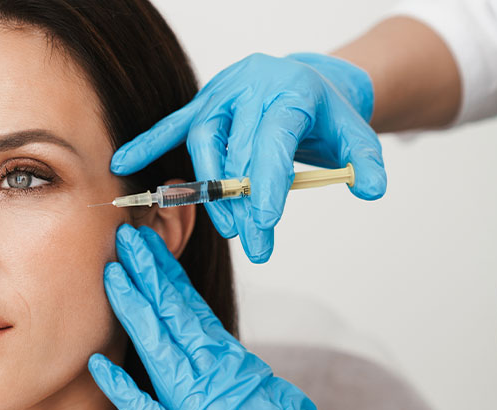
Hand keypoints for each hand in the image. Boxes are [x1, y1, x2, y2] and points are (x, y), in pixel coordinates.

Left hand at [88, 224, 380, 409]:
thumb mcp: (272, 394)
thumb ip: (241, 371)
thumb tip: (224, 355)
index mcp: (233, 361)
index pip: (192, 306)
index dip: (167, 273)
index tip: (149, 245)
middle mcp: (213, 374)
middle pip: (172, 313)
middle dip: (146, 273)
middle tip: (124, 236)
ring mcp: (197, 406)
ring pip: (159, 345)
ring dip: (133, 307)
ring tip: (111, 273)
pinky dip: (121, 388)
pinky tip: (97, 365)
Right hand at [110, 53, 385, 262]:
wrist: (305, 81)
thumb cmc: (325, 114)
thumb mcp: (354, 133)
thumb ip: (367, 161)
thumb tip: (371, 189)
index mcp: (291, 92)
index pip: (273, 140)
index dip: (266, 181)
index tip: (263, 221)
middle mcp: (252, 88)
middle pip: (238, 148)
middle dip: (243, 200)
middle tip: (253, 241)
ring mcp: (222, 94)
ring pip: (204, 139)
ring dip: (210, 187)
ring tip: (228, 226)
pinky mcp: (202, 104)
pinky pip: (172, 125)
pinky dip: (148, 143)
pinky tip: (124, 161)